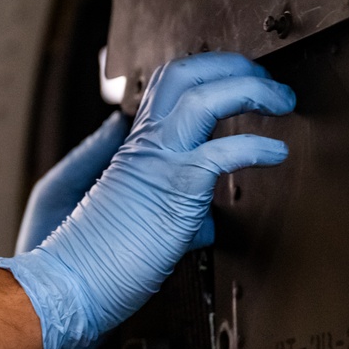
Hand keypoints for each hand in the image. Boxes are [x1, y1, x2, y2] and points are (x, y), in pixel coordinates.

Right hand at [0, 52, 294, 348]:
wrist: (68, 283)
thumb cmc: (95, 260)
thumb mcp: (135, 219)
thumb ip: (169, 203)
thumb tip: (206, 213)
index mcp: (133, 149)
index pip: (166, 90)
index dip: (205, 75)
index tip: (239, 82)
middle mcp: (143, 145)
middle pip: (182, 75)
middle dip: (229, 65)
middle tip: (263, 79)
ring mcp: (156, 163)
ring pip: (202, 97)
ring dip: (249, 89)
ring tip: (280, 100)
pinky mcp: (173, 189)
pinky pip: (221, 152)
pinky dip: (255, 146)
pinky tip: (275, 153)